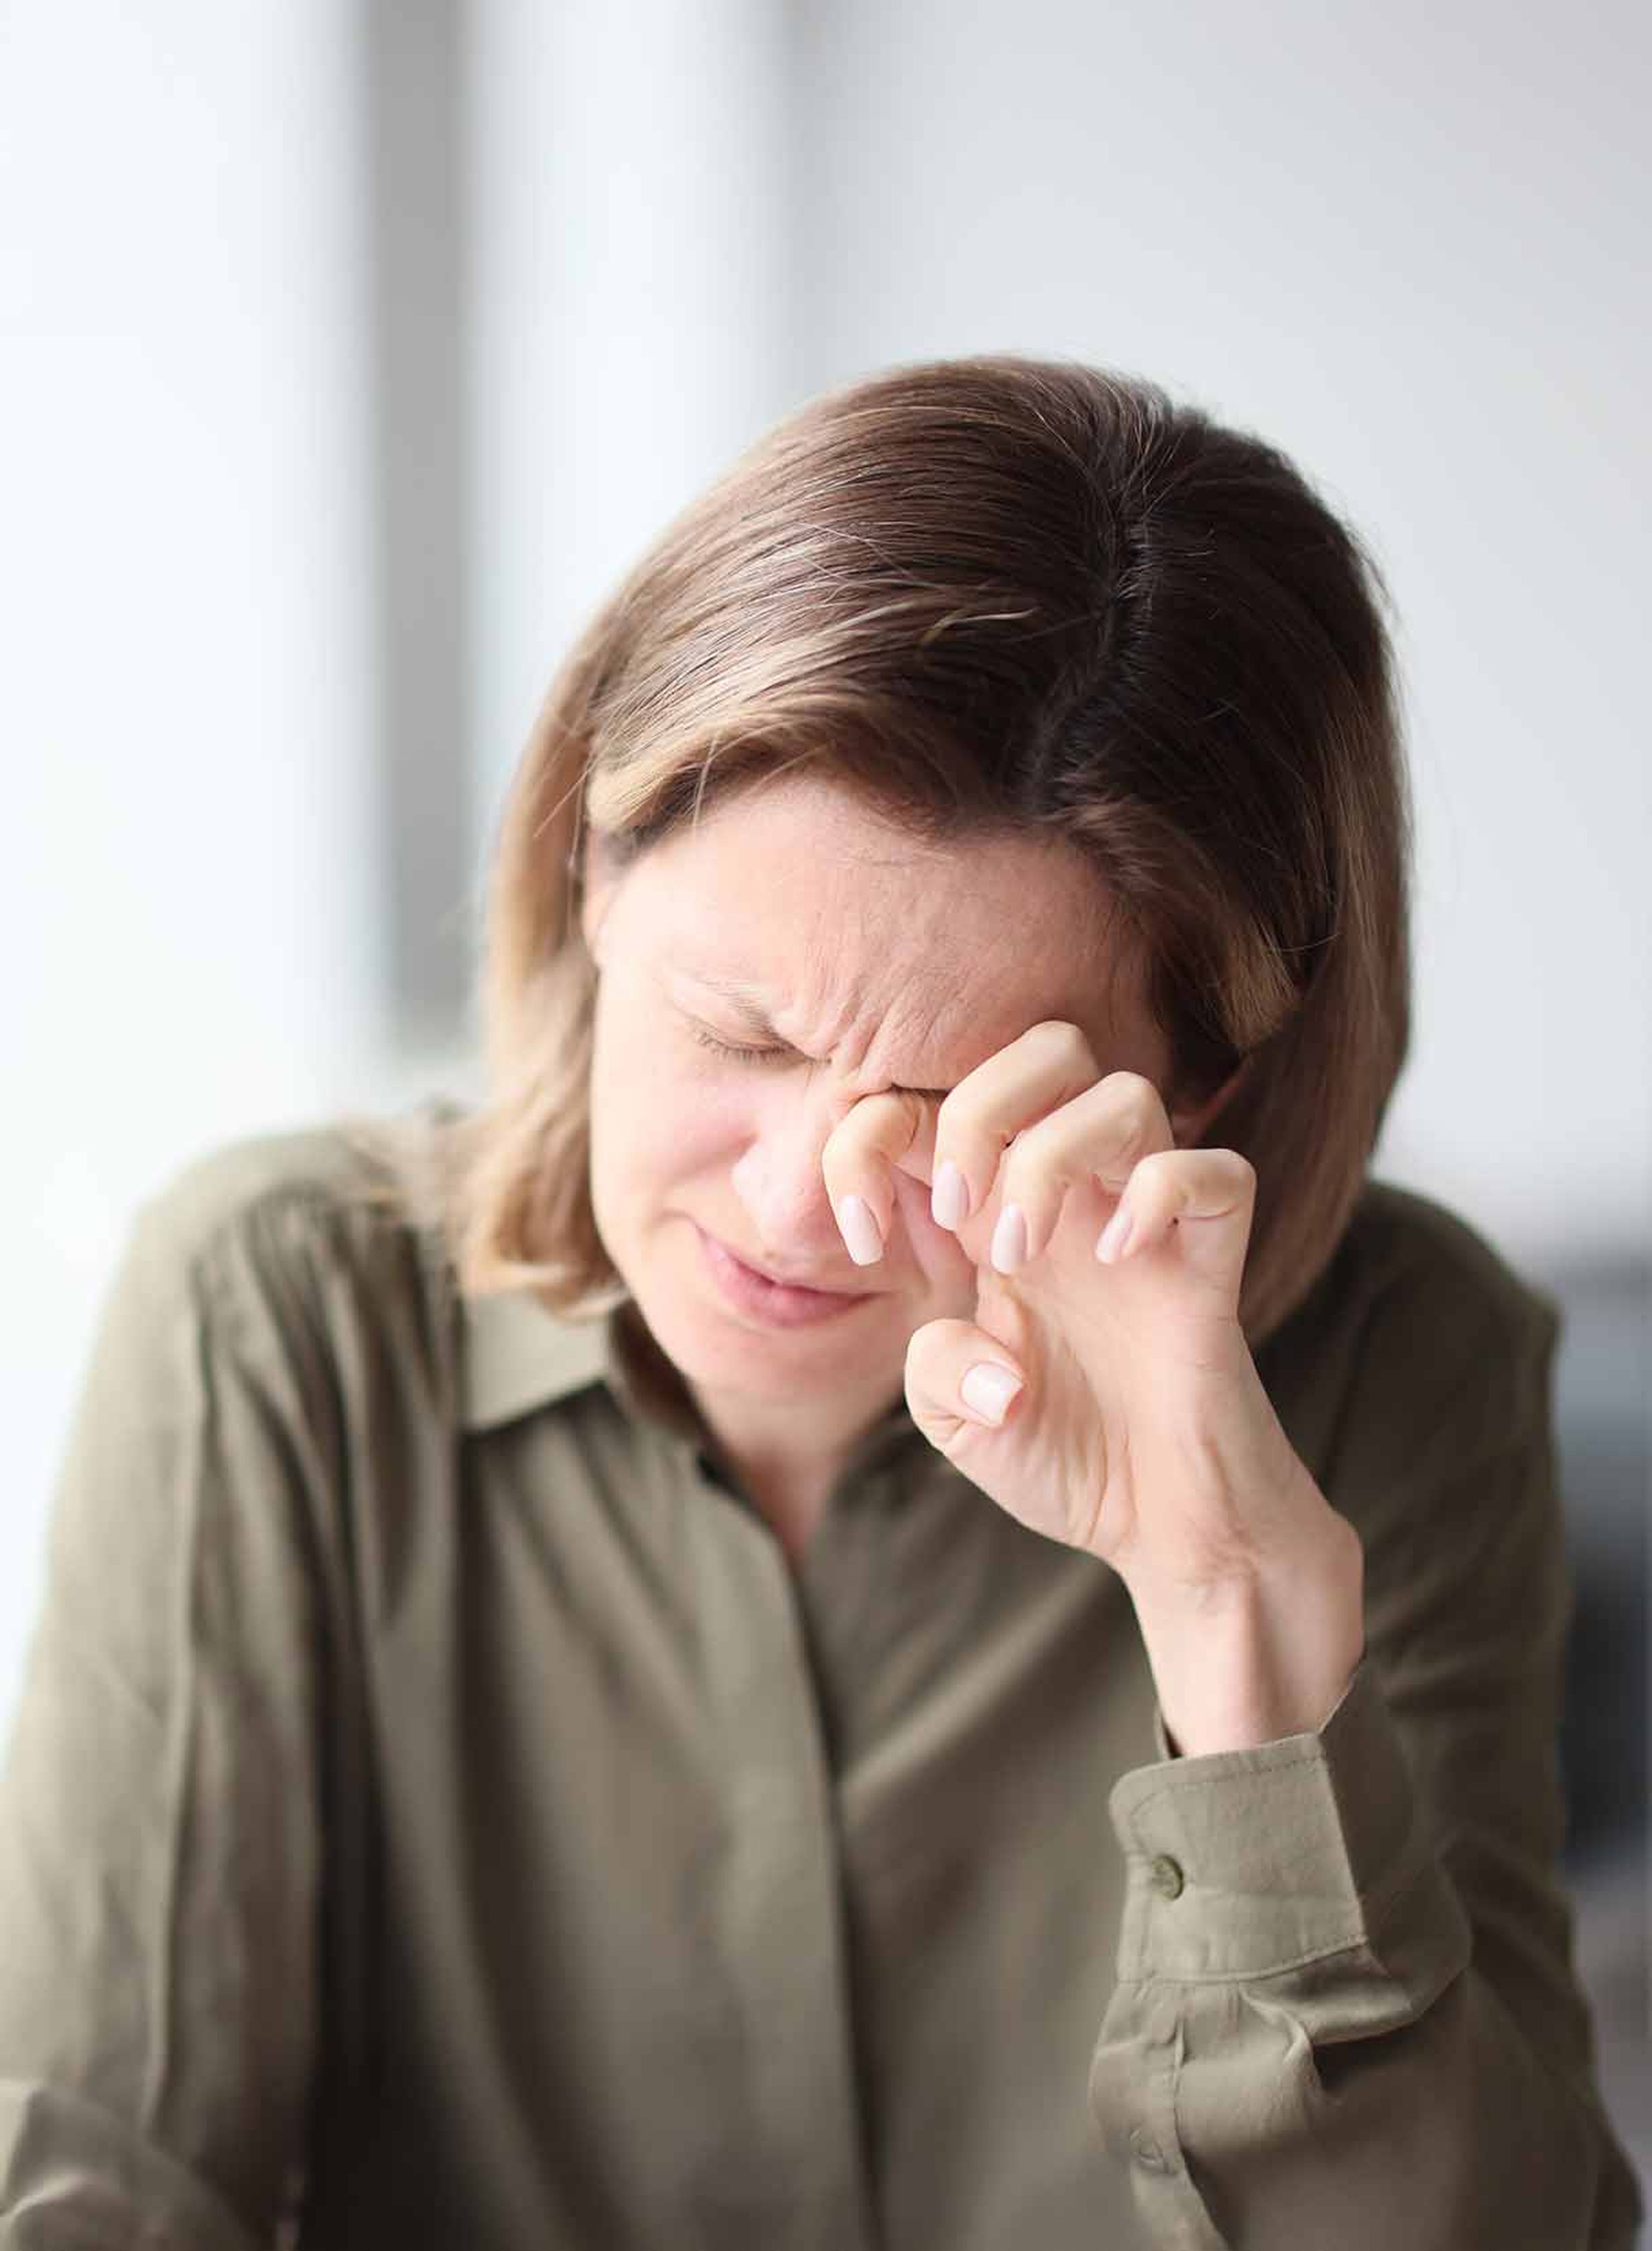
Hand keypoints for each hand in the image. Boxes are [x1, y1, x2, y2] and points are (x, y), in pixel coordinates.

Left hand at [823, 1019, 1363, 1748]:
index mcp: (995, 1205)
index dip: (866, 1137)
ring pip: (1125, 1090)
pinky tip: (1121, 1262)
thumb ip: (934, 1368)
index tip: (859, 1239)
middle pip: (1046, 1046)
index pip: (933, 1096)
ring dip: (1050, 1160)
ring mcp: (1147, 1215)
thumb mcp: (955, 1421)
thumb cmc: (1063, 1453)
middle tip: (957, 1216)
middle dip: (978, 1109)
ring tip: (1021, 1257)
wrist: (1162, 1523)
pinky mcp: (1213, 1257)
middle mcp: (1073, 1191)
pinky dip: (1159, 1198)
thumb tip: (990, 1355)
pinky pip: (1214, 1170)